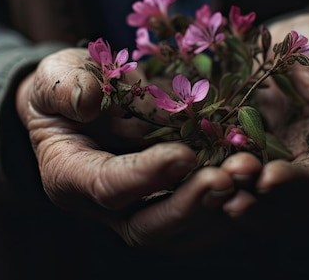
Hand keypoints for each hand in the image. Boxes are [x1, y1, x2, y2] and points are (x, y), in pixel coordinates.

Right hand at [16, 48, 236, 251]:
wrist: (84, 99)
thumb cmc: (66, 86)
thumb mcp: (56, 75)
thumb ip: (66, 86)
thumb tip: (90, 101)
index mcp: (69, 175)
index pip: (107, 186)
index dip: (146, 174)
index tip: (184, 154)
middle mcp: (103, 205)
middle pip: (146, 227)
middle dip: (189, 205)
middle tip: (227, 179)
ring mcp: (136, 208)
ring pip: (179, 233)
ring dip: (216, 209)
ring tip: (248, 176)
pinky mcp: (165, 202)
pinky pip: (199, 221)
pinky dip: (227, 206)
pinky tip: (252, 179)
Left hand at [217, 14, 308, 229]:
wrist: (287, 41)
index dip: (299, 183)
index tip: (269, 178)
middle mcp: (298, 160)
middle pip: (283, 199)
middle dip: (256, 202)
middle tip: (229, 196)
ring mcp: (263, 158)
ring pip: (249, 194)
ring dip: (228, 196)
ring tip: (205, 190)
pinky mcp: (231, 147)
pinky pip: (218, 169)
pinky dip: (204, 176)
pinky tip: (182, 173)